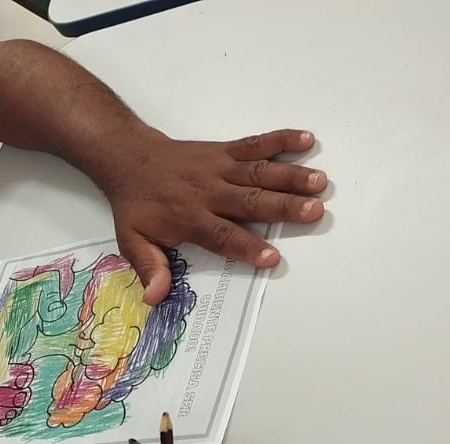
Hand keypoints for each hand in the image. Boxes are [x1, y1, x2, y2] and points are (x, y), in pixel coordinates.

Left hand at [100, 129, 327, 303]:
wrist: (130, 158)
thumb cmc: (137, 204)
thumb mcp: (132, 240)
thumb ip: (149, 268)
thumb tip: (155, 297)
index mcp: (189, 217)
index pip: (222, 235)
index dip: (247, 247)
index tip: (272, 257)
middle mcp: (209, 191)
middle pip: (250, 201)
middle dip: (283, 206)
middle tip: (314, 210)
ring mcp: (220, 168)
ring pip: (259, 171)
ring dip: (291, 175)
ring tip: (319, 181)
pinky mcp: (226, 150)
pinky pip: (255, 143)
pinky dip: (281, 140)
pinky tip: (306, 140)